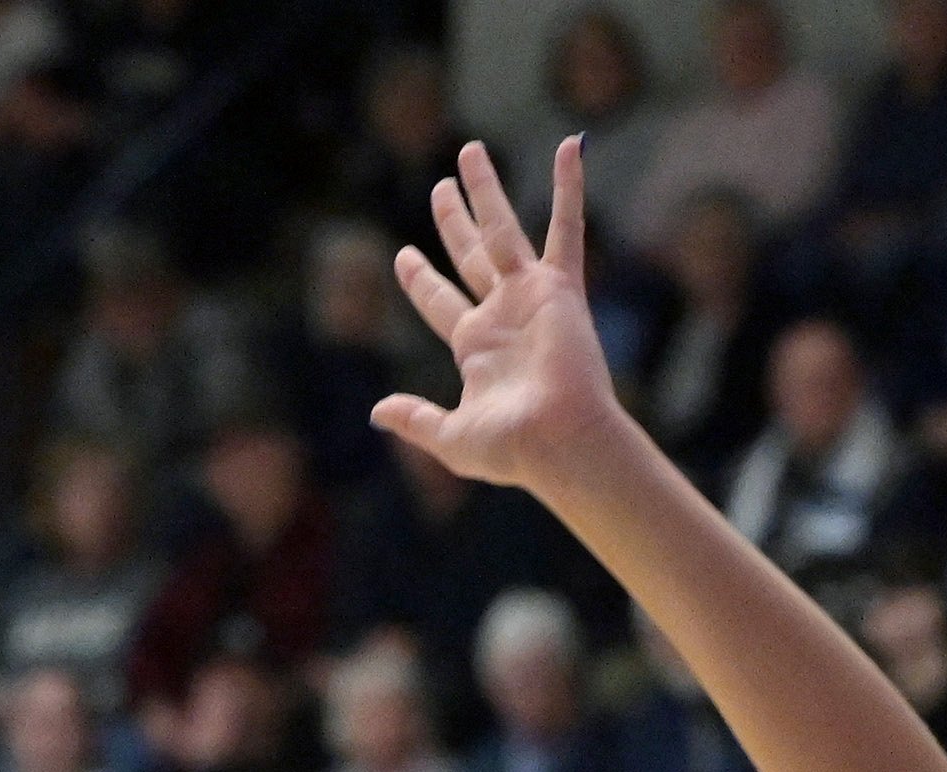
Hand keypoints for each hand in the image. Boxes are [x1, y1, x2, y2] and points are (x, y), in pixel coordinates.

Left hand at [376, 138, 626, 500]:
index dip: (420, 279)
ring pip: (502, 230)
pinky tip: (570, 147)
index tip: (403, 256)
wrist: (560, 442)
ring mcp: (531, 298)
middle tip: (441, 187)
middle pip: (469, 256)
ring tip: (469, 151)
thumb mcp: (450, 437)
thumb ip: (415, 420)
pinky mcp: (561, 289)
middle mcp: (502, 316)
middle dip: (453, 222)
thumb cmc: (512, 450)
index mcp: (476, 347)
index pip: (440, 301)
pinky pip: (567, 227)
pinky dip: (570, 186)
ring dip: (486, 190)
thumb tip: (376, 413)